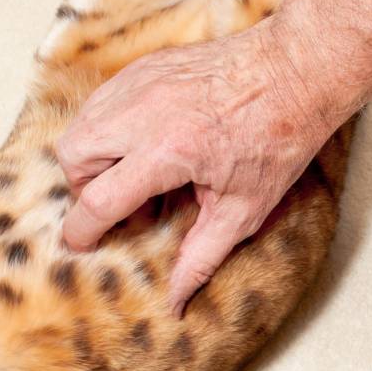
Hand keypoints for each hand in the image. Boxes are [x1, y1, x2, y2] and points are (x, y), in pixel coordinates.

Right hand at [56, 21, 340, 316]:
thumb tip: (174, 303)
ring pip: (80, 125)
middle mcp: (143, 115)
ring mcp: (140, 84)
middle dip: (83, 186)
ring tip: (131, 170)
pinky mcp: (144, 67)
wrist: (298, 69)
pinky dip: (106, 126)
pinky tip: (141, 140)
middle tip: (119, 199)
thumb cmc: (277, 139)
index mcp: (168, 153)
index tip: (82, 244)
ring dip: (91, 155)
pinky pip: (100, 101)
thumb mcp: (244, 210)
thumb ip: (200, 258)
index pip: (98, 200)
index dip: (81, 230)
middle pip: (73, 156)